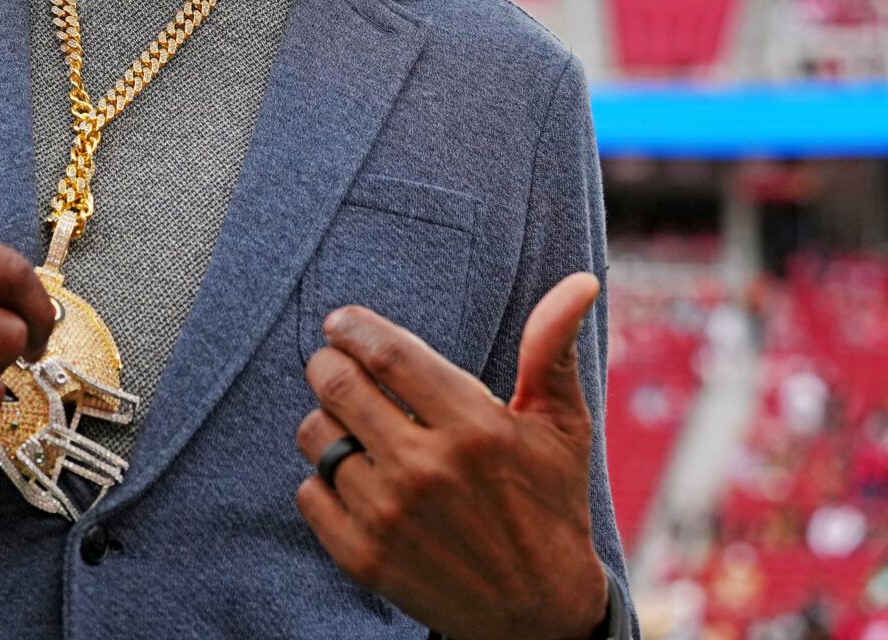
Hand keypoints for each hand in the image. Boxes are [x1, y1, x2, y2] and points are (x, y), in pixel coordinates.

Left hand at [294, 273, 611, 639]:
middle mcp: (427, 469)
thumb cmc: (548, 505)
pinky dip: (323, 480)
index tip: (342, 323)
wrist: (537, 613)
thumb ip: (551, 350)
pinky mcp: (362, 556)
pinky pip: (308, 491)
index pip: (387, 354)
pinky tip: (358, 480)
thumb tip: (579, 280)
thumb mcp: (560, 427)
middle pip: (337, 385)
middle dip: (328, 363)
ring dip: (326, 422)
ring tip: (355, 428)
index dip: (353, 328)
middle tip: (335, 364)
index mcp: (475, 428)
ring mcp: (390, 515)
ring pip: (316, 435)